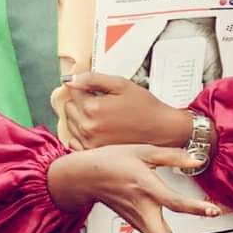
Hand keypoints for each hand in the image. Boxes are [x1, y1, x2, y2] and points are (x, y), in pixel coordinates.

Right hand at [47, 144, 219, 232]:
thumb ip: (173, 156)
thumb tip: (197, 160)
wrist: (88, 176)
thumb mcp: (144, 150)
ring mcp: (139, 221)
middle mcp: (142, 209)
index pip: (172, 202)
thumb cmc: (114, 161)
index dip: (194, 208)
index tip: (213, 211)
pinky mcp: (139, 227)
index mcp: (145, 186)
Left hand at [51, 72, 191, 149]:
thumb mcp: (121, 85)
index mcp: (92, 108)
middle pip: (69, 107)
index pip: (73, 91)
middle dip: (81, 102)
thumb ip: (93, 79)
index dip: (86, 87)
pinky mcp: (93, 153)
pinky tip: (99, 130)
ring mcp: (89, 143)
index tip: (97, 90)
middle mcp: (87, 128)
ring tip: (103, 117)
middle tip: (102, 103)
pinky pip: (75, 140)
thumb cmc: (145, 107)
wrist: (162, 131)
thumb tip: (70, 80)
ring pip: (71, 123)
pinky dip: (82, 134)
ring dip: (81, 117)